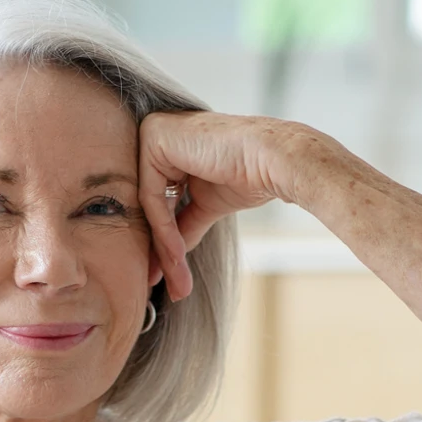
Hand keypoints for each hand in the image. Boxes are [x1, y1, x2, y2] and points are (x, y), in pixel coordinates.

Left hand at [138, 112, 330, 300]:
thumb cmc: (249, 176)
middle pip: (149, 206)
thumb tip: (167, 258)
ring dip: (164, 249)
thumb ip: (182, 225)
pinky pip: (151, 197)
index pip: (156, 202)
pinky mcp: (154, 137)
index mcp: (167, 146)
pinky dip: (163, 231)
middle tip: (172, 289)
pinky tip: (177, 255)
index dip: (163, 244)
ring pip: (148, 207)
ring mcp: (152, 133)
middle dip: (161, 253)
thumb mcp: (206, 205)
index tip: (167, 279)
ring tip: (178, 280)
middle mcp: (155, 135)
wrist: (273, 162)